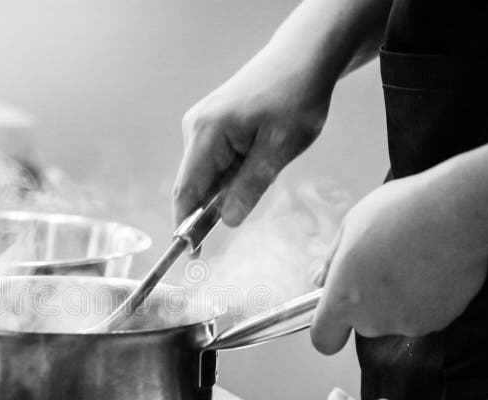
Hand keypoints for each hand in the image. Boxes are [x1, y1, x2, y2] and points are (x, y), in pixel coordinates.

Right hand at [172, 56, 331, 227]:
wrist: (302, 58)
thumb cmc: (295, 96)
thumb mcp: (279, 148)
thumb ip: (250, 187)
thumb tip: (226, 221)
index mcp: (206, 133)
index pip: (185, 191)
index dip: (185, 226)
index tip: (191, 254)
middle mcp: (195, 128)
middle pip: (194, 185)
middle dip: (216, 204)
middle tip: (256, 194)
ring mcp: (201, 126)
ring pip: (208, 175)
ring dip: (231, 185)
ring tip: (269, 160)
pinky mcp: (212, 127)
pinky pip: (215, 162)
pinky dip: (233, 173)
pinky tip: (260, 156)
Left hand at [310, 172, 487, 353]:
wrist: (456, 214)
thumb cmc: (397, 214)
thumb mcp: (350, 226)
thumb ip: (332, 261)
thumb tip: (320, 281)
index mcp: (343, 299)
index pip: (324, 339)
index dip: (328, 329)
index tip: (336, 314)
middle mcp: (373, 321)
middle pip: (364, 322)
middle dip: (370, 300)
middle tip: (386, 263)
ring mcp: (408, 324)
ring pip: (397, 316)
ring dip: (401, 298)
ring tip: (415, 260)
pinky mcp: (441, 321)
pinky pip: (427, 312)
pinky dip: (429, 297)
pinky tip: (437, 267)